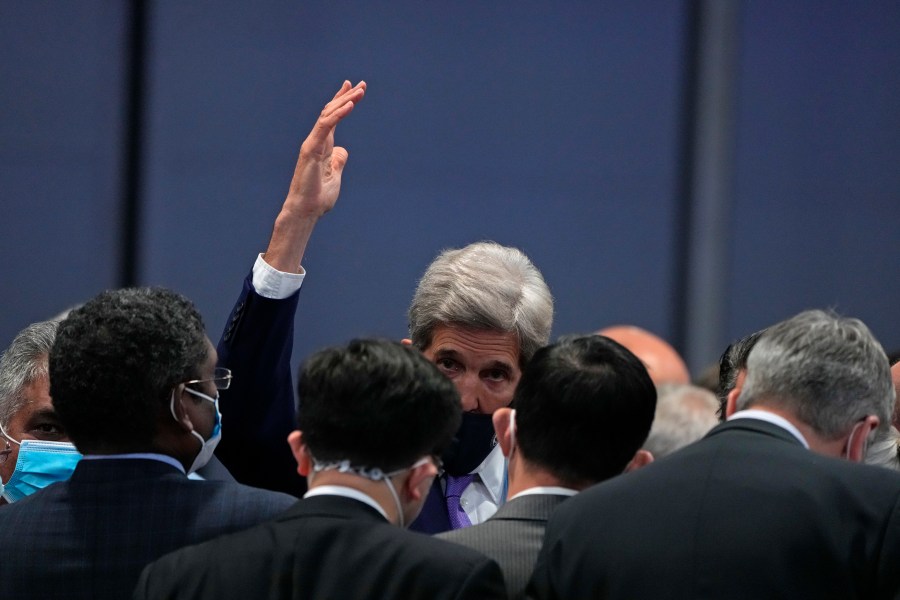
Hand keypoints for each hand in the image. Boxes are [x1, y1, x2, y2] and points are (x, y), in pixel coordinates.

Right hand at [284, 80, 365, 218]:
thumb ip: (338, 161)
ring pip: (328, 115)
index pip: (333, 117)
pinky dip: (338, 114)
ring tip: (359, 91)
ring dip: (344, 101)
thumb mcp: (335, 175)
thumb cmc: (319, 197)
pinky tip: (350, 105)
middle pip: (331, 111)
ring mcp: (313, 143)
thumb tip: (343, 151)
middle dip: (346, 96)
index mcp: (324, 146)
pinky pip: (326, 127)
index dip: (342, 101)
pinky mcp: (311, 149)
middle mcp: (317, 140)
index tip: (354, 88)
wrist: (307, 210)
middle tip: (361, 84)